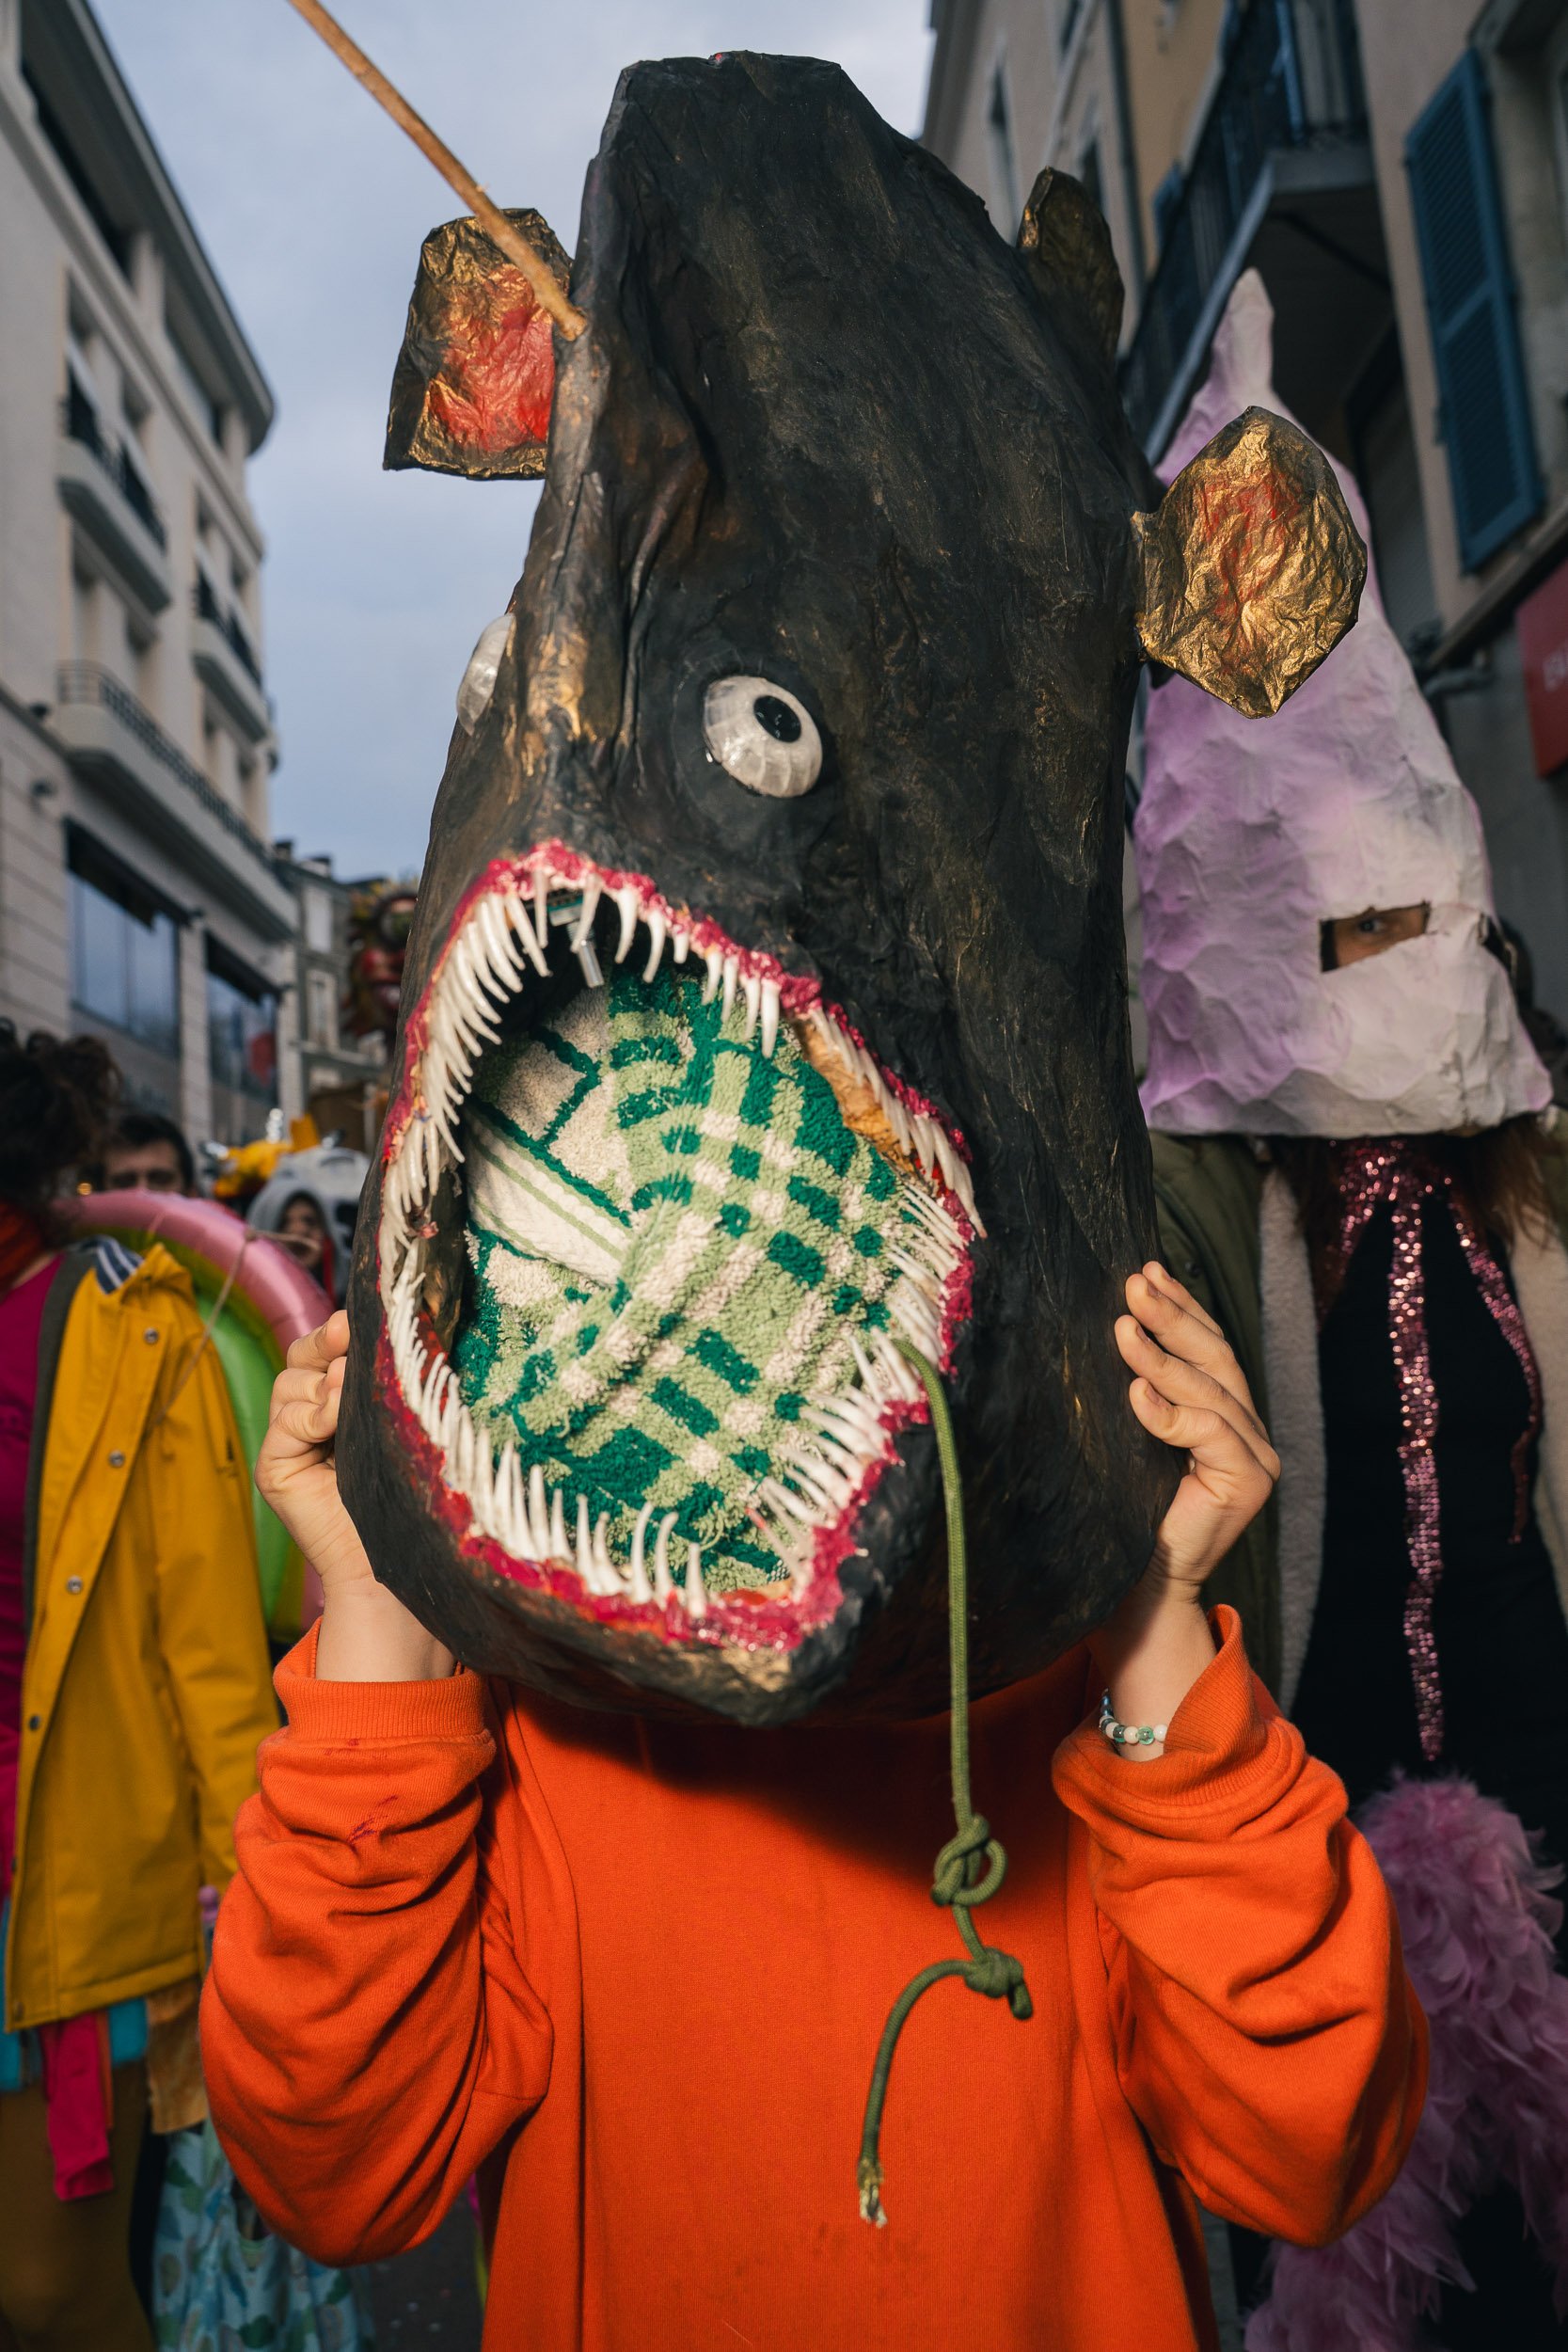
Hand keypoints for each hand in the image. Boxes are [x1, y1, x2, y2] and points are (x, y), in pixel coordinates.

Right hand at [258, 1313, 453, 1681]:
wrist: (394, 1562)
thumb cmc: (410, 1492)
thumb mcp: (398, 1422)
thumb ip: (384, 1382)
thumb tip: (383, 1333)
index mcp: (335, 1401)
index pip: (321, 1349)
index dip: (336, 1331)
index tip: (361, 1319)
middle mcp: (305, 1417)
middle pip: (299, 1359)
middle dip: (324, 1344)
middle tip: (350, 1341)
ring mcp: (285, 1443)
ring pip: (289, 1384)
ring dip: (324, 1383)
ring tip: (353, 1393)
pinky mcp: (274, 1467)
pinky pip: (285, 1422)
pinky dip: (313, 1414)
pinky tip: (336, 1419)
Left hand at [1089, 1263, 1279, 1756]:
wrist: (1130, 1590)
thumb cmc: (1118, 1513)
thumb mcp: (1124, 1438)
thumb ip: (1137, 1390)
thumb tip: (1112, 1321)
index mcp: (1223, 1418)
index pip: (1207, 1349)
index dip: (1180, 1307)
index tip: (1145, 1270)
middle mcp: (1248, 1433)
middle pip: (1216, 1358)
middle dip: (1173, 1315)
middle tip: (1135, 1282)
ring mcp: (1255, 1458)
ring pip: (1213, 1388)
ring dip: (1162, 1355)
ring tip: (1123, 1327)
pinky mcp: (1249, 1482)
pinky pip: (1211, 1430)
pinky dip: (1171, 1410)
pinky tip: (1135, 1393)